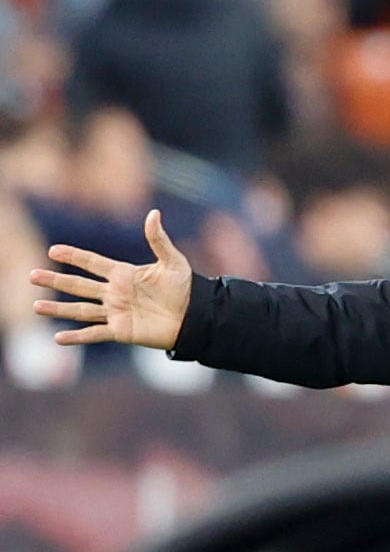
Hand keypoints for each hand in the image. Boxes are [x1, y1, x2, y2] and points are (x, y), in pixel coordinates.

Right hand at [29, 209, 191, 349]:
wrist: (196, 316)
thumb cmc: (186, 288)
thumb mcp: (173, 261)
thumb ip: (158, 239)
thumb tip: (154, 213)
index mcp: (123, 274)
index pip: (92, 263)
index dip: (74, 256)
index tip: (54, 251)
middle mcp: (114, 293)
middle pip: (79, 286)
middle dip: (56, 280)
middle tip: (32, 275)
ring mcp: (116, 312)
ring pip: (81, 310)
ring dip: (58, 309)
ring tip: (36, 306)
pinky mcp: (121, 331)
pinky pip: (95, 333)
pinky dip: (77, 337)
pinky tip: (58, 338)